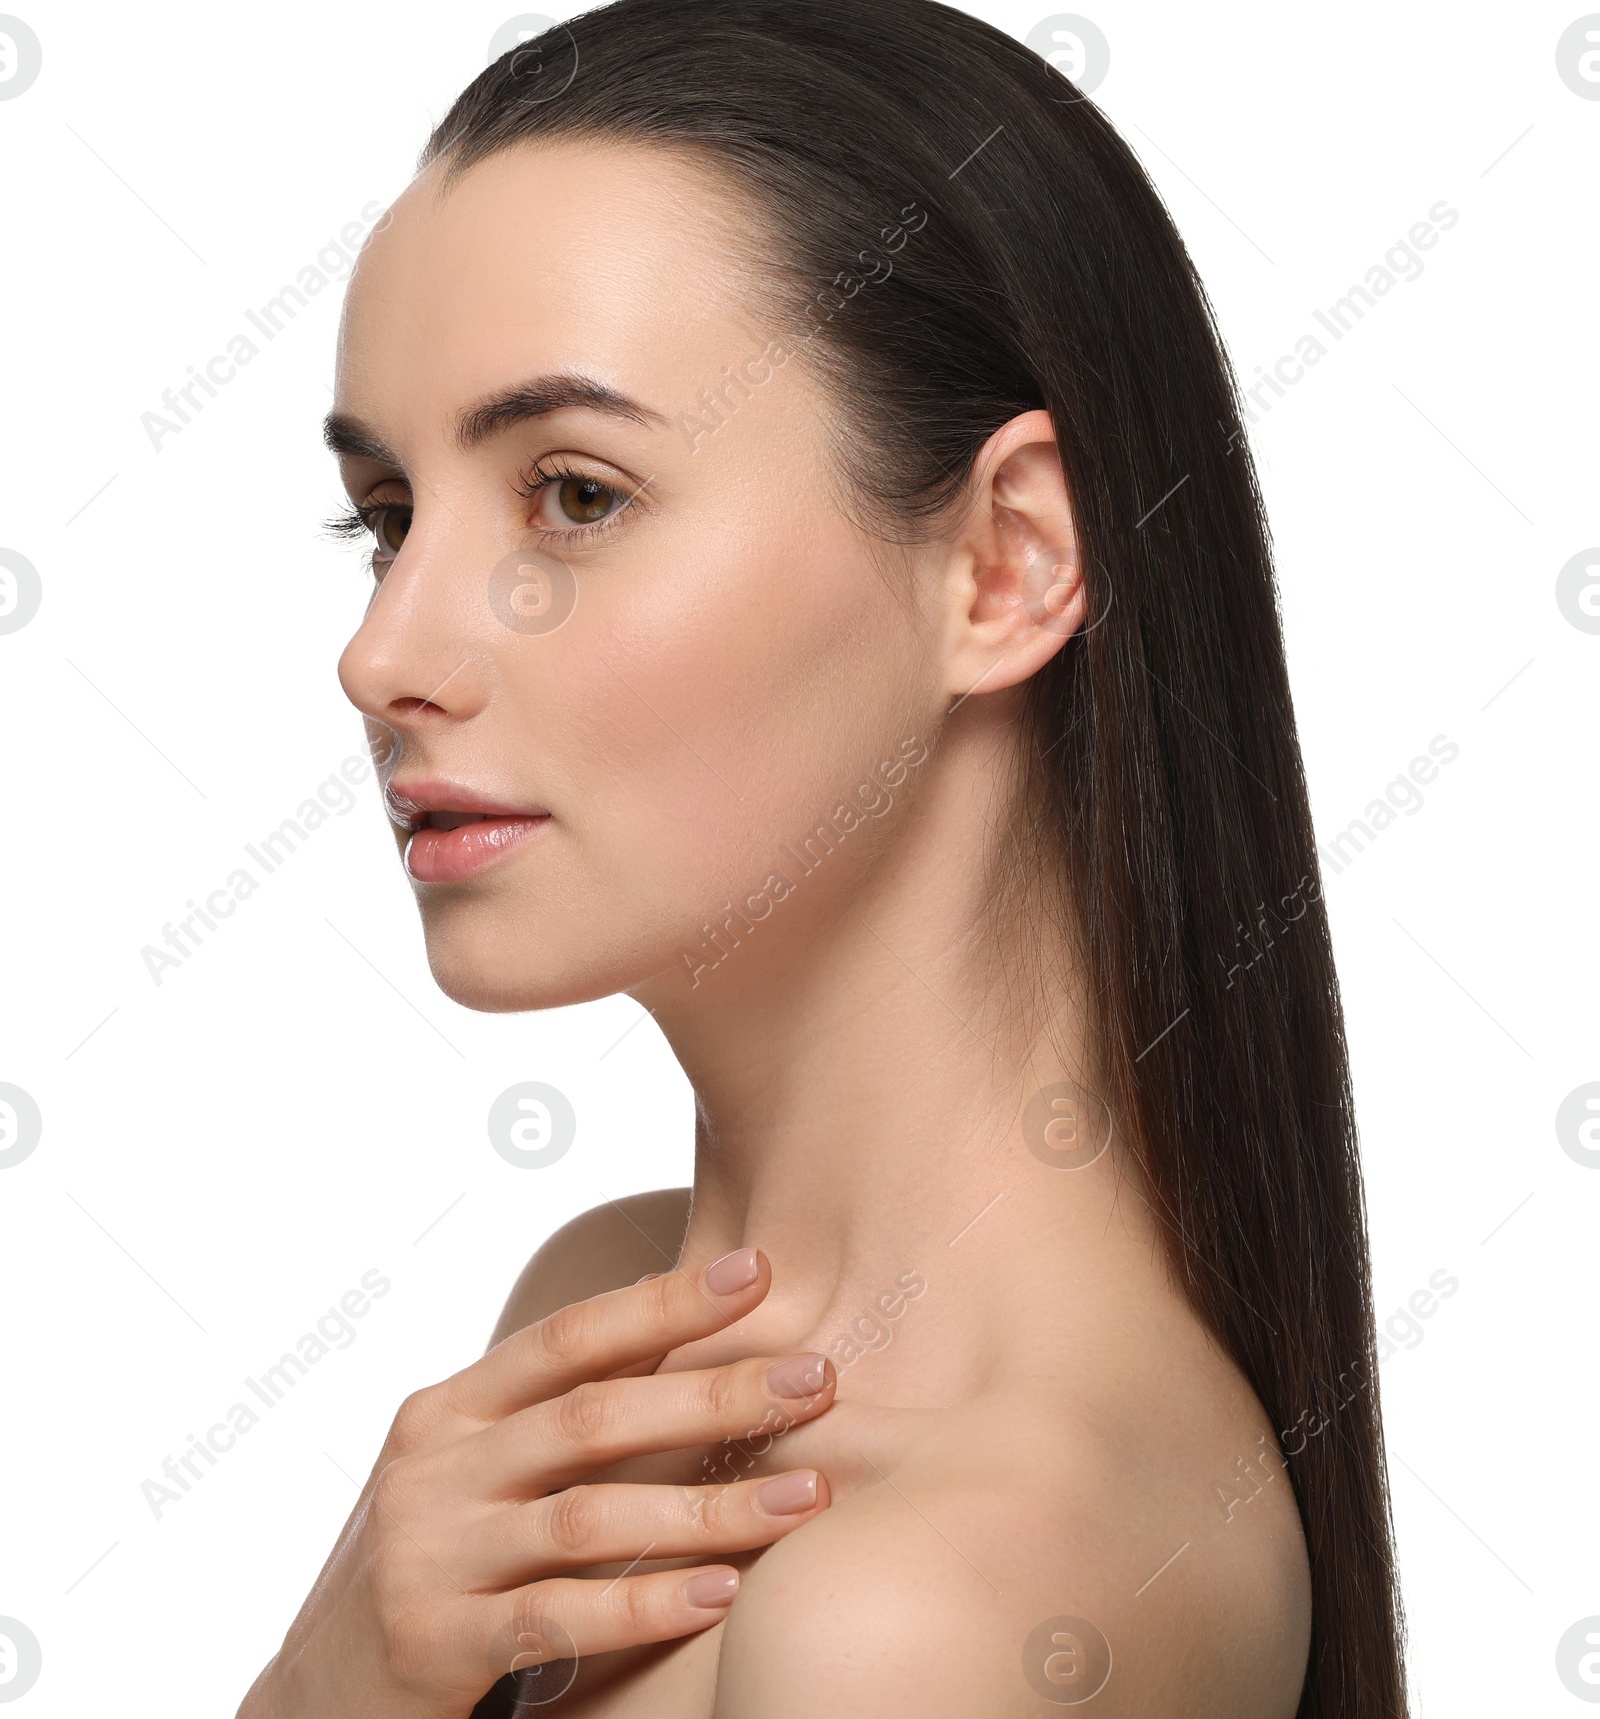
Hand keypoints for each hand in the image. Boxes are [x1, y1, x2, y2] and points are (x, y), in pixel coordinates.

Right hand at [236, 1247, 834, 1717]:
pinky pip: (559, 1618)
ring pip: (590, 1518)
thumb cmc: (428, 1560)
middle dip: (716, 1393)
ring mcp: (429, 1555)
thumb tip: (680, 1338)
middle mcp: (435, 1466)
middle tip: (817, 1378)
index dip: (666, 1301)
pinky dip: (646, 1603)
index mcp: (449, 1408)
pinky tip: (721, 1594)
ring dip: (711, 1507)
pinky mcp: (433, 1643)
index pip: (570, 1336)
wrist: (313, 1696)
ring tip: (807, 1498)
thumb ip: (553, 1414)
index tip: (760, 1271)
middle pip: (595, 1416)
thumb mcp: (469, 1469)